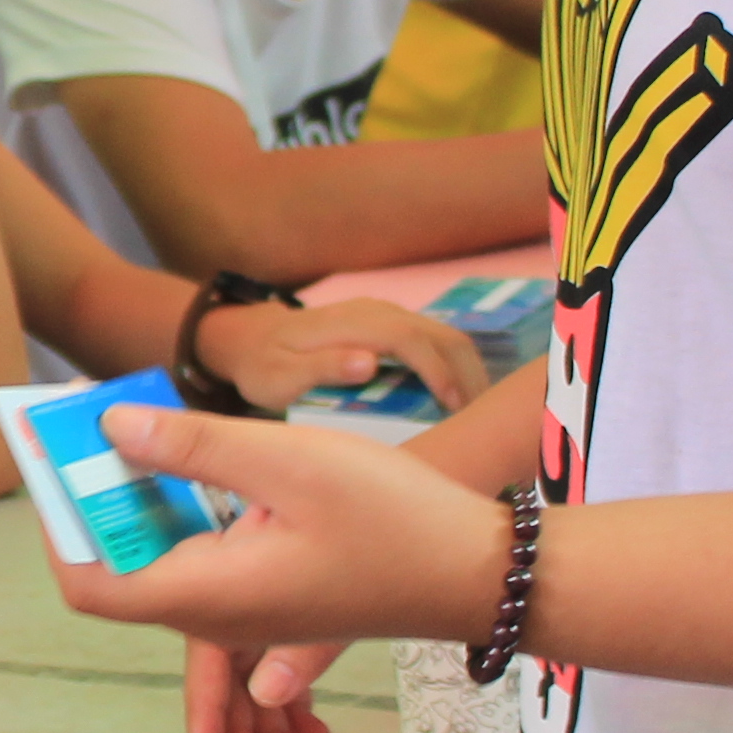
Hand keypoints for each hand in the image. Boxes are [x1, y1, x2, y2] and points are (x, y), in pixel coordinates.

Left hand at [46, 402, 519, 732]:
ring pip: (160, 562)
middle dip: (92, 498)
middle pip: (118, 570)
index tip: (53, 458)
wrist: (480, 572)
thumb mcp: (288, 463)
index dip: (57, 524)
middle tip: (89, 420)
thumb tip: (109, 428)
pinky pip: (200, 561)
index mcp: (207, 594)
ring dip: (136, 500)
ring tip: (133, 426)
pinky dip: (179, 512)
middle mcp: (216, 616)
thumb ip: (194, 447)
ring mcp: (245, 612)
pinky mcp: (271, 596)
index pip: (89, 584)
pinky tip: (197, 459)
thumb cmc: (394, 519)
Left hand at [190, 293, 485, 417]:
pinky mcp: (390, 326)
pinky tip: (458, 401)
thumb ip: (321, 368)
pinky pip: (435, 342)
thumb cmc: (263, 366)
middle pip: (441, 334)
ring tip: (477, 415)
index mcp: (351, 324)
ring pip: (445, 336)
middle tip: (481, 420)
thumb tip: (369, 363)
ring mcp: (385, 315)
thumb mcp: (279, 376)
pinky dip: (456, 368)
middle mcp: (375, 312)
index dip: (437, 370)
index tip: (452, 406)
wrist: (250, 339)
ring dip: (468, 371)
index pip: (409, 339)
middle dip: (469, 373)